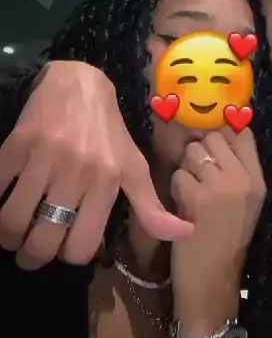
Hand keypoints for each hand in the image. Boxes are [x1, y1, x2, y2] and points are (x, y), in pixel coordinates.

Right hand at [0, 61, 192, 269]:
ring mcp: (45, 157)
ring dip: (8, 234)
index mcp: (108, 180)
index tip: (61, 246)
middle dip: (32, 255)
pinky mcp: (18, 144)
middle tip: (30, 247)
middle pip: (43, 242)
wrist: (78, 81)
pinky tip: (3, 199)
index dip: (67, 255)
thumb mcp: (132, 165)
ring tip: (13, 229)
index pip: (80, 248)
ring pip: (12, 222)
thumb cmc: (107, 129)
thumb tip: (186, 233)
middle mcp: (79, 170)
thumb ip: (151, 205)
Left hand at [170, 127, 265, 336]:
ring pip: (193, 152)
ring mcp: (220, 186)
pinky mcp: (197, 197)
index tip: (212, 146)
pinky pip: (179, 174)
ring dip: (186, 168)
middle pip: (214, 137)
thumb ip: (237, 169)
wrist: (212, 279)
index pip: (242, 133)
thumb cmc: (226, 239)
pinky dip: (176, 187)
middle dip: (200, 151)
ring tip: (191, 190)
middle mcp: (242, 178)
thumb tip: (217, 133)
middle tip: (199, 175)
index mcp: (257, 179)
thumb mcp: (245, 202)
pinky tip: (183, 205)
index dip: (223, 133)